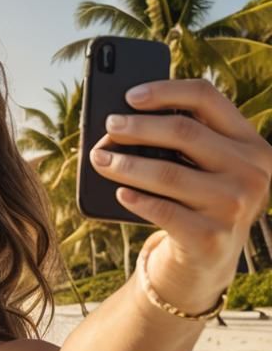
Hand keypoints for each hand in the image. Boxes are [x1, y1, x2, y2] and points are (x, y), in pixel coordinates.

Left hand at [90, 78, 271, 309]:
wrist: (206, 260)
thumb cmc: (193, 200)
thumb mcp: (200, 167)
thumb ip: (179, 141)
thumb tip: (121, 120)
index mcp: (249, 143)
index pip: (207, 98)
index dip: (165, 91)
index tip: (129, 96)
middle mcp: (251, 171)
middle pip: (184, 132)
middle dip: (138, 127)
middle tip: (108, 126)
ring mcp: (235, 206)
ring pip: (169, 173)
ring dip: (126, 164)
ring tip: (99, 159)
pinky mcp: (212, 237)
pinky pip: (164, 211)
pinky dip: (137, 199)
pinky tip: (119, 193)